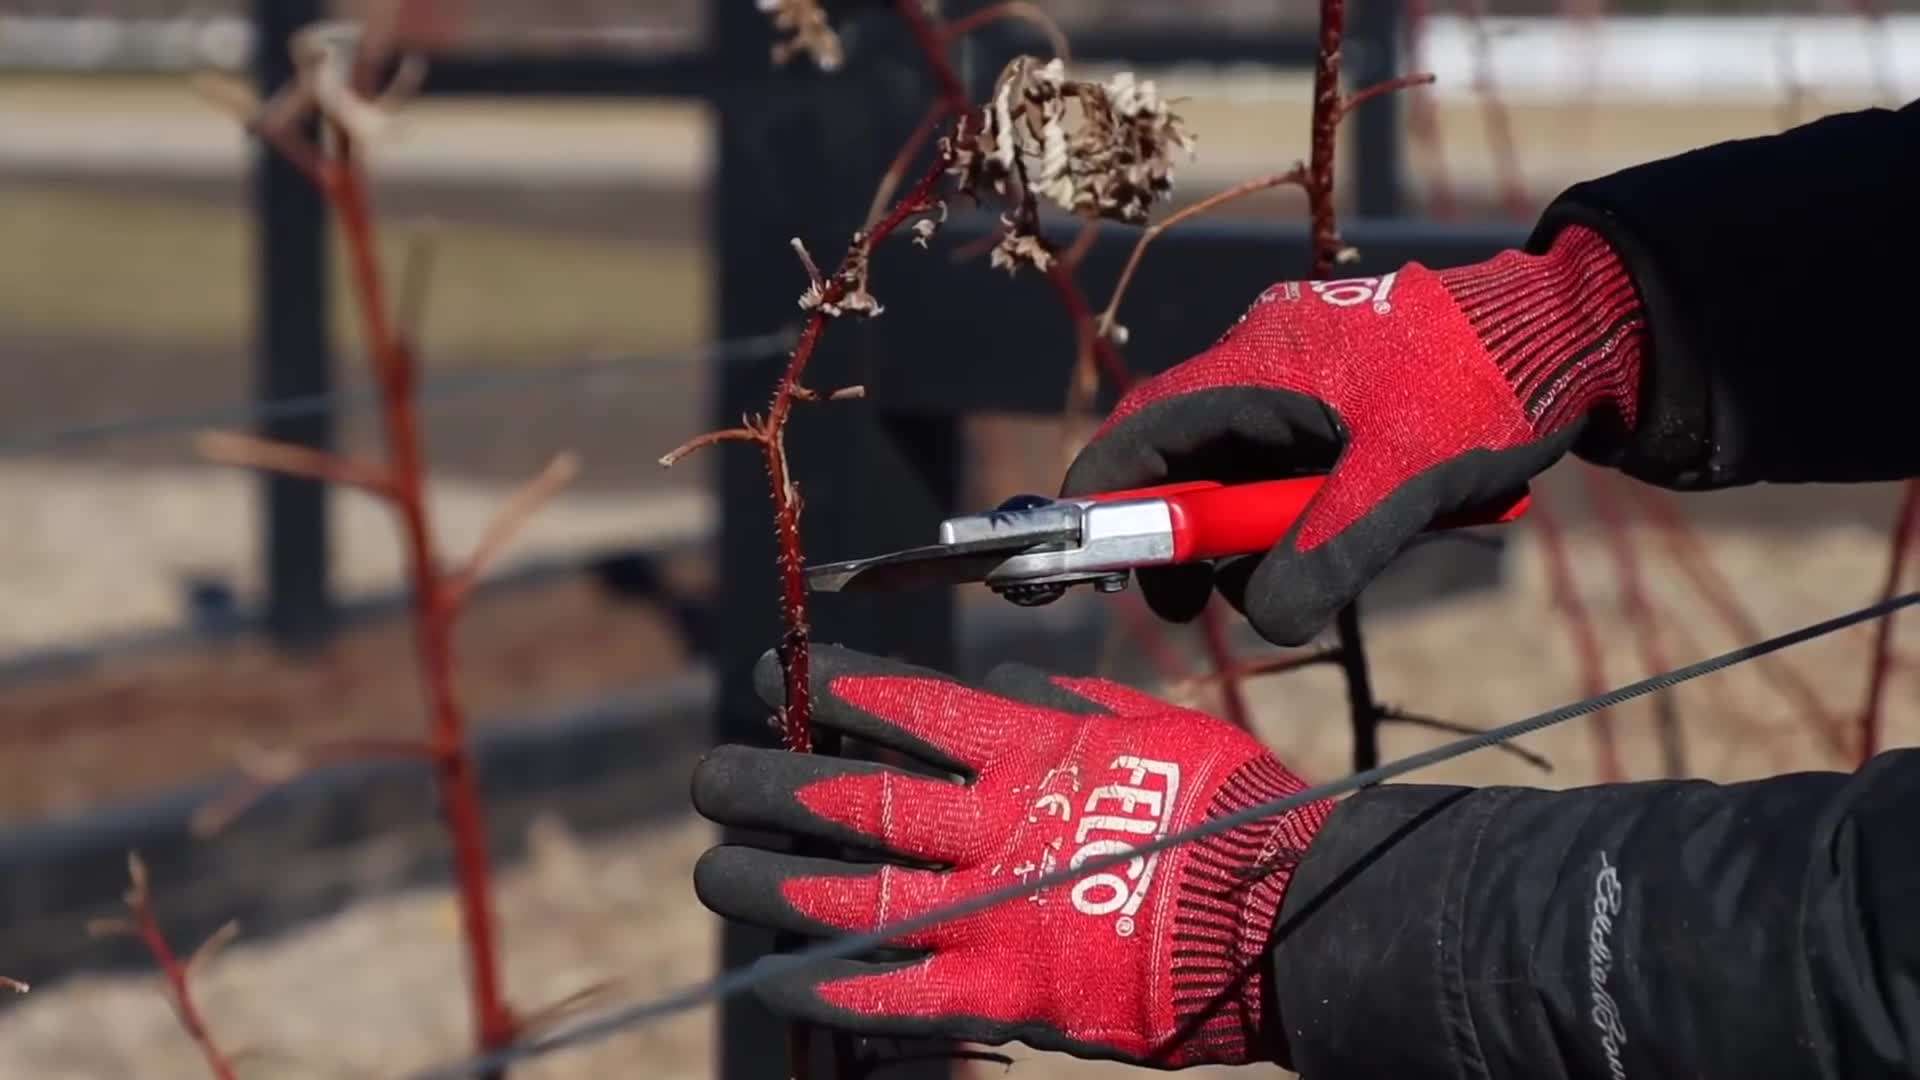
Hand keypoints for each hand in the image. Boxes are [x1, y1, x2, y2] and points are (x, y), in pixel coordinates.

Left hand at [690, 644, 1332, 1066]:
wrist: (1280, 922)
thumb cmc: (1226, 811)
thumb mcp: (1148, 727)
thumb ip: (1065, 702)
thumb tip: (1000, 682)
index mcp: (1032, 755)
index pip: (906, 710)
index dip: (830, 692)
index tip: (776, 673)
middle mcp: (995, 831)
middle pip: (855, 803)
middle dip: (770, 787)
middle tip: (711, 778)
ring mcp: (992, 919)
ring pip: (851, 898)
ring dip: (771, 882)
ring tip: (715, 871)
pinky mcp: (1002, 997)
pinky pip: (896, 998)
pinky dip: (831, 989)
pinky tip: (774, 975)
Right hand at [1063, 224, 1646, 645]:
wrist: (1573, 331)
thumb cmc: (1488, 388)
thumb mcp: (1404, 483)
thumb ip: (1325, 555)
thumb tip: (1262, 621)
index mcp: (1258, 364)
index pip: (1141, 430)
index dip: (1105, 498)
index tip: (1093, 564)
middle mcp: (1262, 362)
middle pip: (1180, 458)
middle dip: (1184, 538)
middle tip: (1197, 605)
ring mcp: (1298, 377)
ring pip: (1237, 468)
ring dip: (1256, 531)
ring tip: (1310, 570)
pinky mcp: (1335, 396)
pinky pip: (1287, 461)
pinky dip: (1301, 507)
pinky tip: (1356, 529)